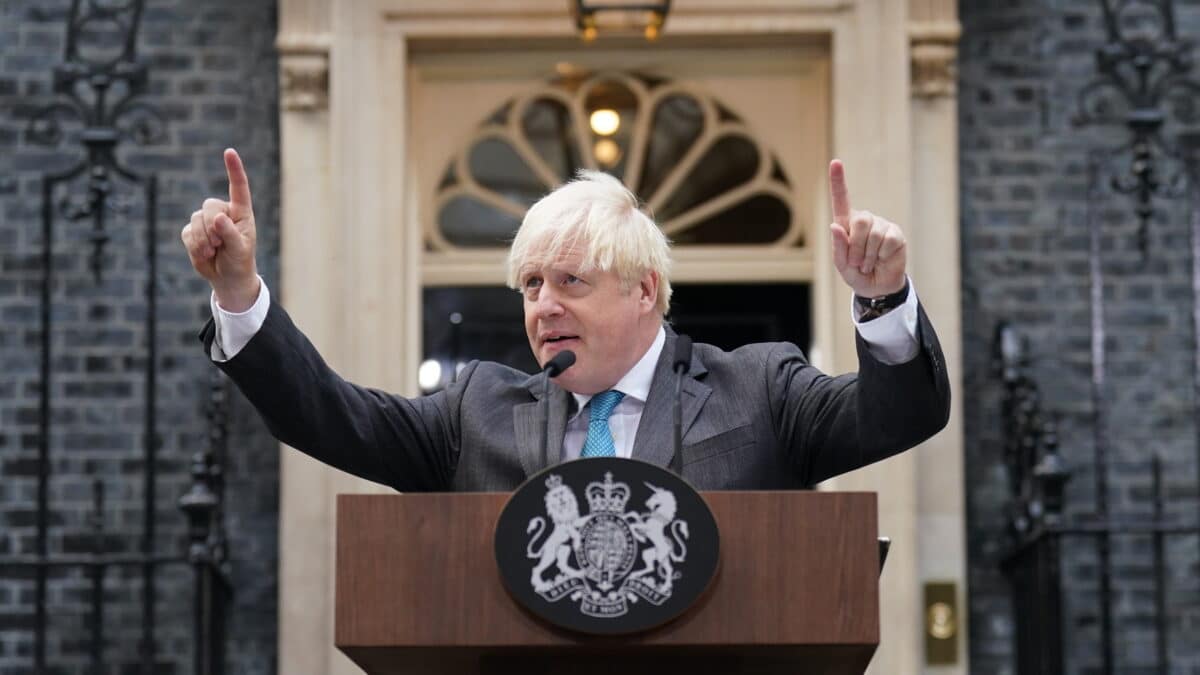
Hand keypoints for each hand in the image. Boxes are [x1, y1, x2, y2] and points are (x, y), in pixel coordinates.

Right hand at [181, 148, 259, 311]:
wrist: (227, 277)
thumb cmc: (240, 261)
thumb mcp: (240, 249)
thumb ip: (230, 233)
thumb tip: (217, 217)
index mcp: (241, 212)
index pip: (238, 187)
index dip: (234, 169)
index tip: (229, 152)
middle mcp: (223, 212)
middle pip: (208, 206)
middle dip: (210, 226)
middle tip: (218, 245)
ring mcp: (206, 221)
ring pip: (195, 219)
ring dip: (202, 239)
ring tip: (213, 251)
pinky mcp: (193, 232)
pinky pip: (187, 233)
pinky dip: (194, 245)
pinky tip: (204, 254)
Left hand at [828, 159, 906, 297]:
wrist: (878, 287)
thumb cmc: (856, 273)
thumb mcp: (842, 265)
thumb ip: (838, 247)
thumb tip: (835, 226)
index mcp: (846, 224)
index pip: (841, 199)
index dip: (838, 181)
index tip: (835, 162)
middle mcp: (864, 220)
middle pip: (860, 221)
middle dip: (856, 246)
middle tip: (857, 262)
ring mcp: (882, 225)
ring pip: (874, 234)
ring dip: (868, 255)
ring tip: (868, 264)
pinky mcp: (896, 233)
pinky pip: (888, 241)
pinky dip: (882, 255)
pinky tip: (882, 259)